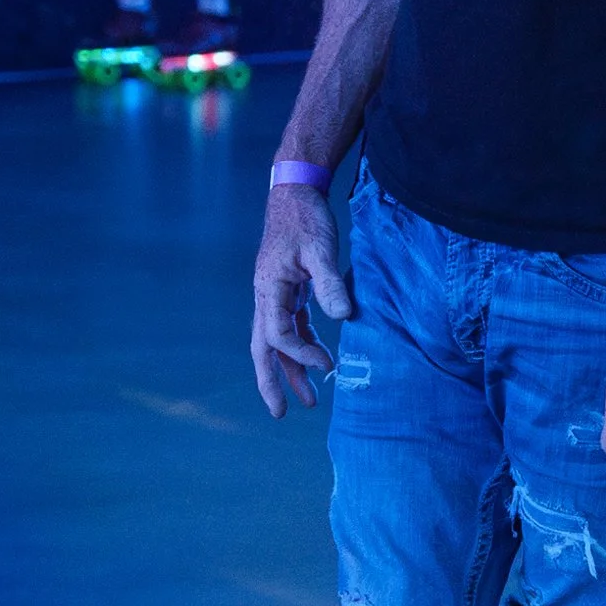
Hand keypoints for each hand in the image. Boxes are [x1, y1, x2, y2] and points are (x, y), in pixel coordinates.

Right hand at [251, 184, 354, 416]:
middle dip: (271, 381)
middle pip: (263, 347)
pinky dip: (303, 346)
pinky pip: (292, 326)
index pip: (277, 333)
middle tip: (281, 414)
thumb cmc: (306, 217)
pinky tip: (320, 361)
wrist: (296, 191)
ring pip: (277, 341)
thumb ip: (330, 283)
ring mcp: (276, 294)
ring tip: (309, 399)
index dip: (300, 354)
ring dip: (292, 368)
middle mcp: (266, 295)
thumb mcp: (321, 248)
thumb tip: (343, 317)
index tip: (327, 365)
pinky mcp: (289, 290)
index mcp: (269, 287)